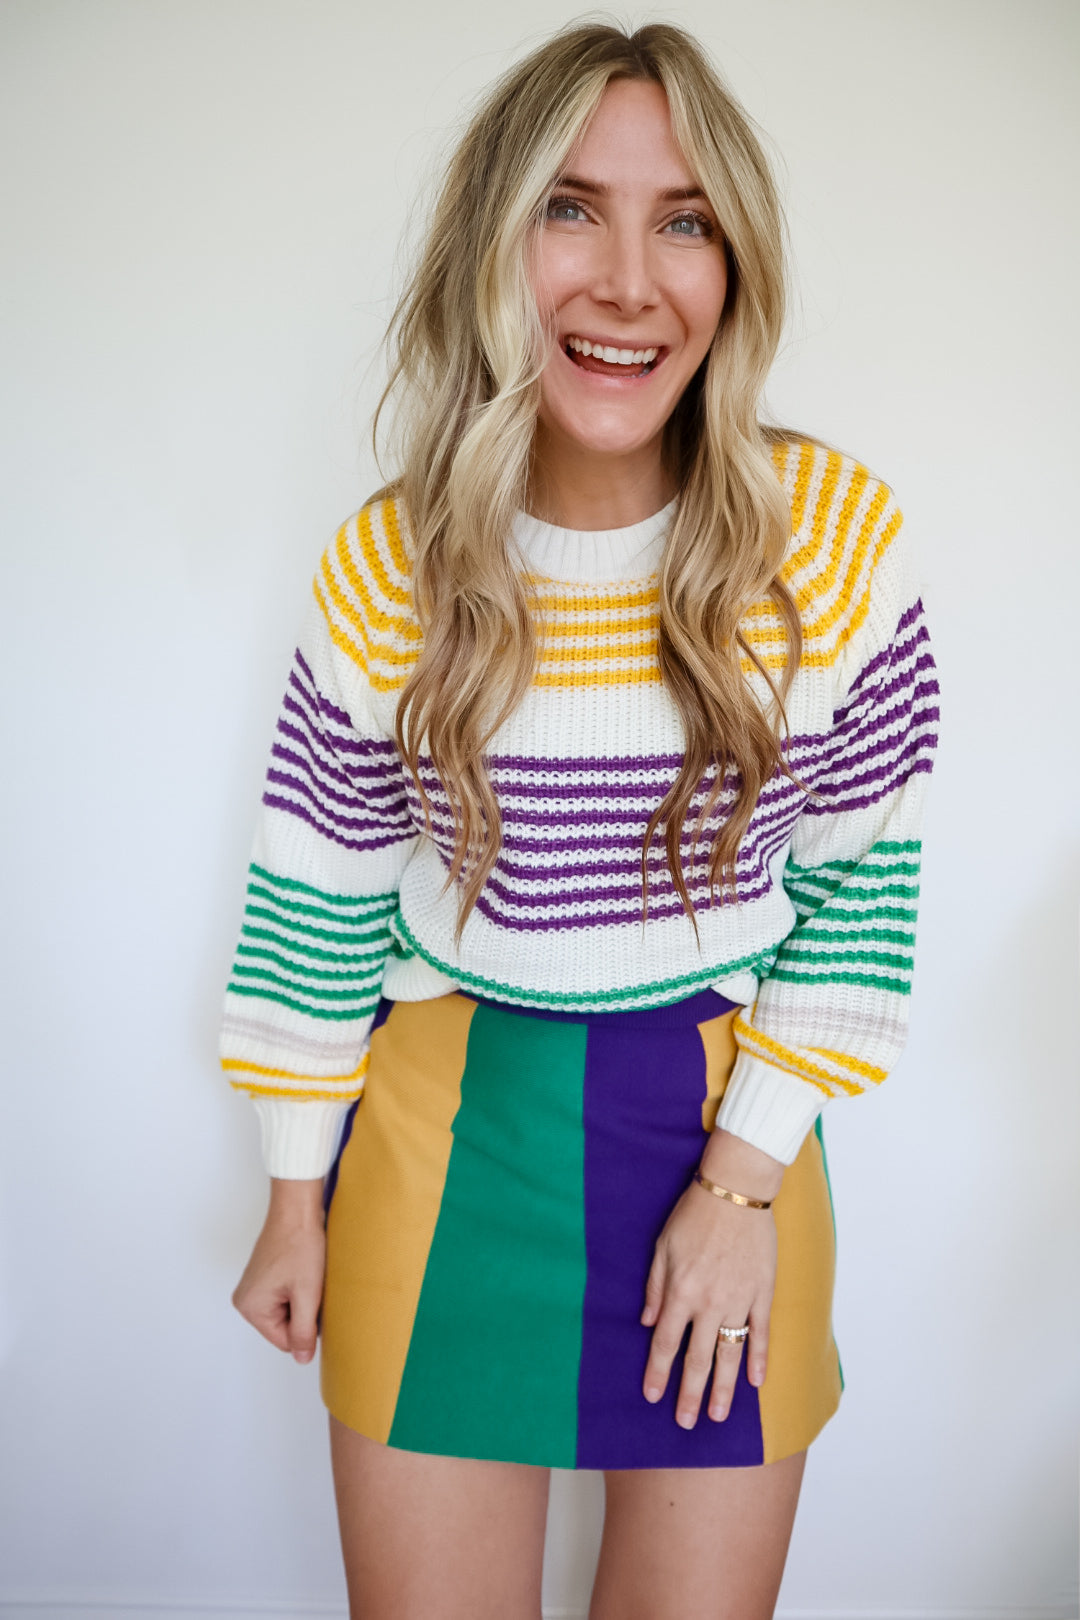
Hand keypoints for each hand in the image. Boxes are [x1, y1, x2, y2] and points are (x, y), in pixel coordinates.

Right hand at [232, 1178, 325, 1363]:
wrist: (297, 1209)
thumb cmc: (301, 1246)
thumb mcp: (307, 1294)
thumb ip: (304, 1331)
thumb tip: (302, 1359)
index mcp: (251, 1308)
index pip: (285, 1341)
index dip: (307, 1327)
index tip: (315, 1302)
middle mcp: (245, 1300)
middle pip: (284, 1327)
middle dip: (303, 1312)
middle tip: (311, 1286)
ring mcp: (253, 1287)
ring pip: (286, 1311)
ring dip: (302, 1299)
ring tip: (307, 1277)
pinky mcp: (263, 1277)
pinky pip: (284, 1296)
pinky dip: (297, 1289)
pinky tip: (303, 1271)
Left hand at [640, 1131, 782, 1427]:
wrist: (736, 1191)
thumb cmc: (694, 1214)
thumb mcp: (662, 1246)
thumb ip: (655, 1287)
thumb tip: (647, 1322)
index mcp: (681, 1292)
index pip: (666, 1342)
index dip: (659, 1372)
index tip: (653, 1397)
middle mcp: (709, 1303)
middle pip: (697, 1358)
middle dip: (689, 1393)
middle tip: (686, 1424)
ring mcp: (739, 1300)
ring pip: (729, 1354)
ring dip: (723, 1388)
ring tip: (717, 1415)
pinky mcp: (762, 1293)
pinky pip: (760, 1333)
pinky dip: (759, 1358)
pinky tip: (756, 1382)